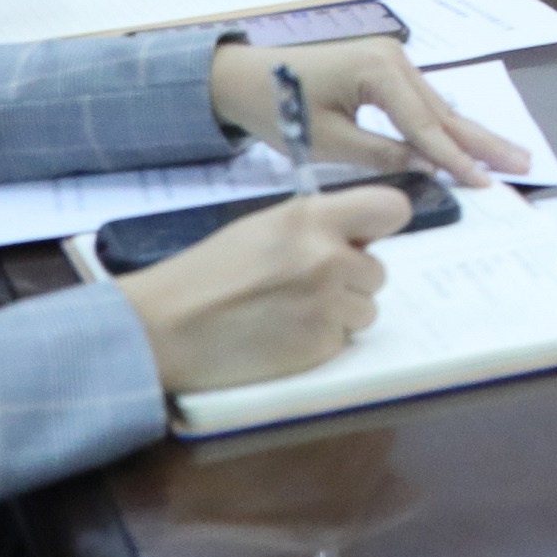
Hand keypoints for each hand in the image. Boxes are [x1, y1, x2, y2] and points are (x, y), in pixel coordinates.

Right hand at [114, 184, 407, 393]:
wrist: (164, 328)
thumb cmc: (208, 273)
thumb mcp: (264, 228)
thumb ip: (317, 226)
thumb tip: (361, 238)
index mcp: (312, 218)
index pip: (391, 209)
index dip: (382, 225)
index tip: (366, 238)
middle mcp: (328, 258)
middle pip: (378, 271)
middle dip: (349, 280)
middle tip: (302, 286)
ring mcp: (327, 305)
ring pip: (366, 309)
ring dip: (338, 313)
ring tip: (289, 312)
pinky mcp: (321, 347)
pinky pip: (343, 340)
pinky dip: (319, 341)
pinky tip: (282, 335)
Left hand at [214, 38, 513, 183]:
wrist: (241, 77)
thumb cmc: (278, 109)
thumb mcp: (327, 140)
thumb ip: (381, 153)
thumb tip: (427, 166)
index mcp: (379, 70)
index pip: (425, 125)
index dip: (454, 159)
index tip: (484, 183)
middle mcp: (394, 58)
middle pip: (444, 110)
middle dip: (483, 141)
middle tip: (523, 162)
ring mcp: (392, 61)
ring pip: (438, 107)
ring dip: (471, 134)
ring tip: (509, 155)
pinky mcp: (384, 69)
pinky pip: (422, 103)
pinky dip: (445, 126)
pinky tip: (470, 140)